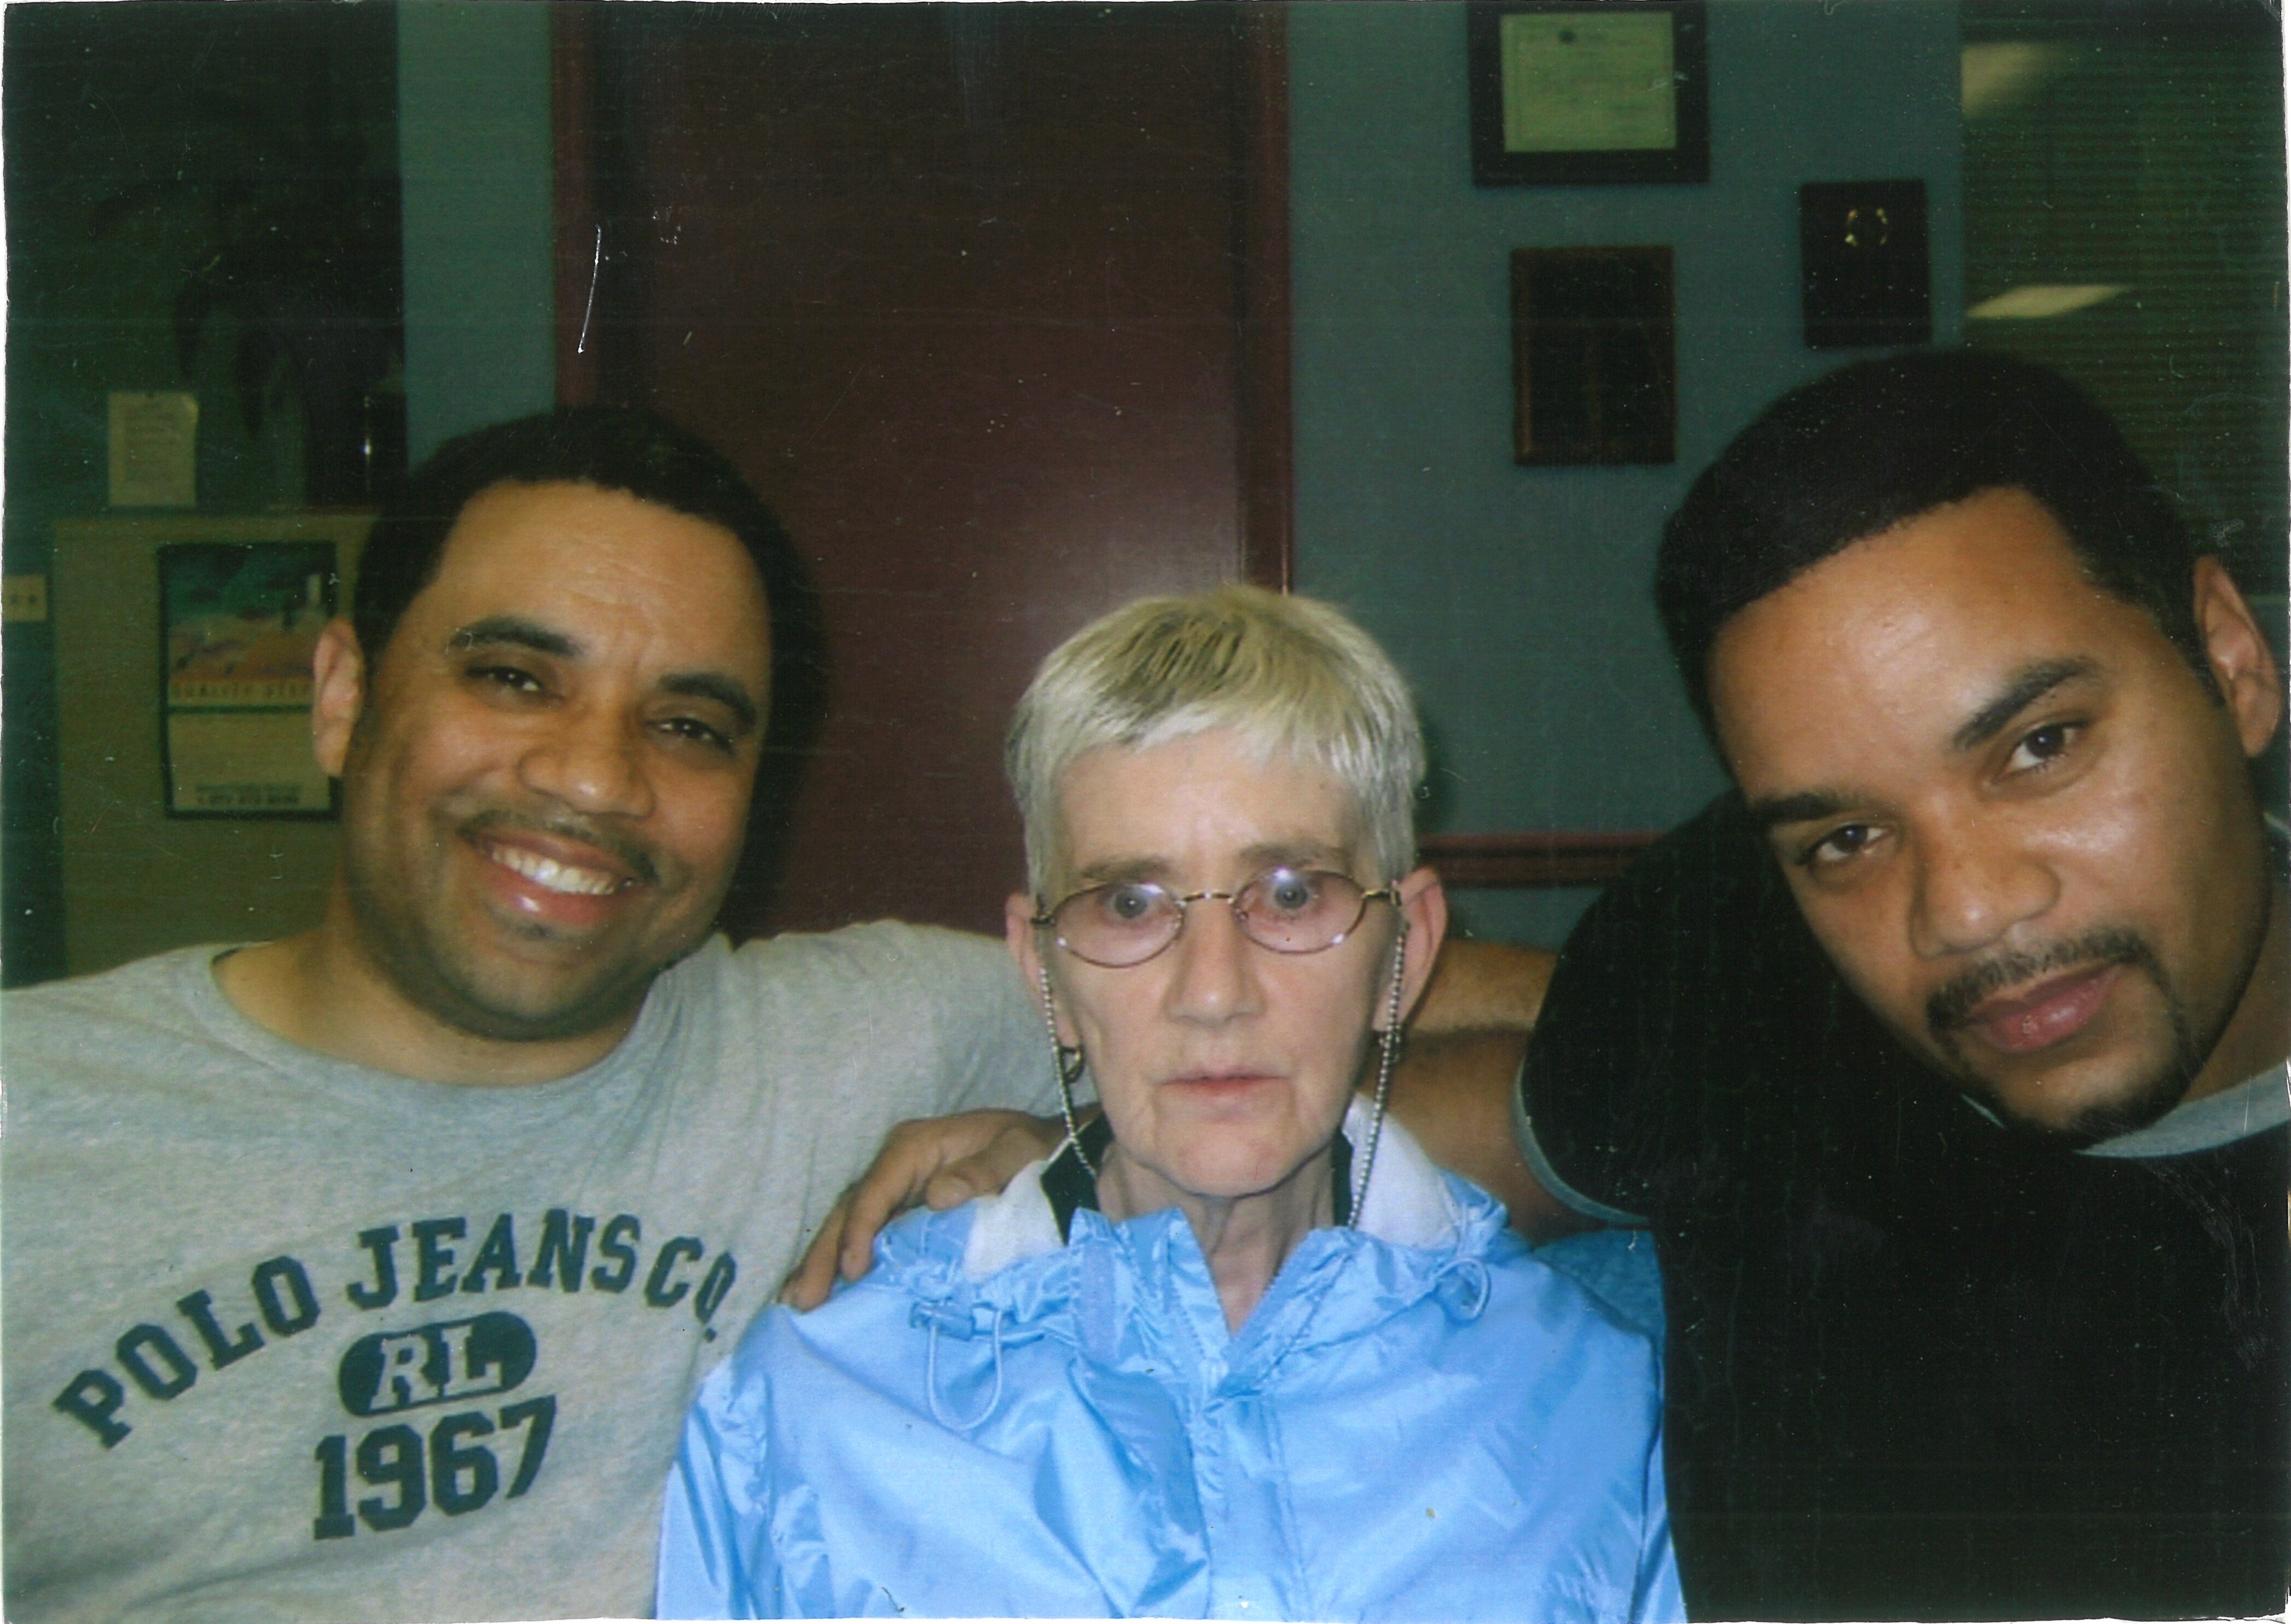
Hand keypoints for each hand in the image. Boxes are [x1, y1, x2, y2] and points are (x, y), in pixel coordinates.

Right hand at [779, 1110, 1067, 1308]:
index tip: (852, 1269)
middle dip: (824, 1254)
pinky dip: (843, 1264)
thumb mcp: (1017, 1151)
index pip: (875, 1189)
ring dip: (823, 1263)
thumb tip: (936, 1196)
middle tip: (802, 1300)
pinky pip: (866, 1237)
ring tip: (797, 1303)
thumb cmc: (1034, 1149)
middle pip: (850, 1210)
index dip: (860, 1230)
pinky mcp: (902, 1212)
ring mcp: (896, 1189)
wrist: (1049, 1151)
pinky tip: (826, 1293)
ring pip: (848, 1226)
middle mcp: (896, 1165)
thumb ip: (982, 1171)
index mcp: (915, 1146)